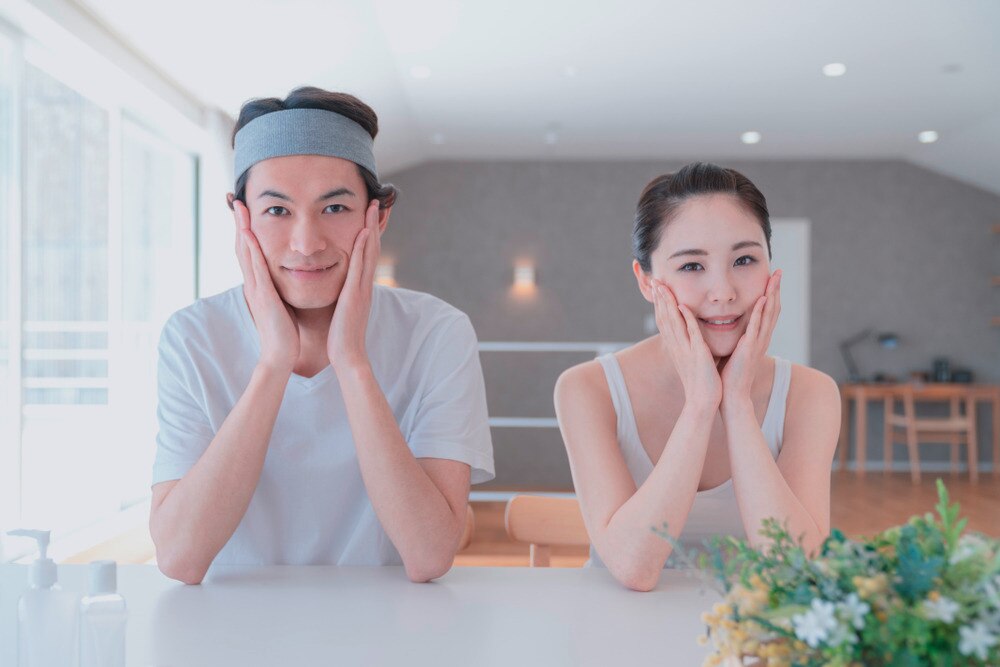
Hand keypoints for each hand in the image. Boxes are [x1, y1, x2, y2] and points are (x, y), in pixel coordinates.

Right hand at [233, 199, 298, 373]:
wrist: (281, 355)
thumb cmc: (284, 331)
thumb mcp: (280, 302)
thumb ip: (278, 288)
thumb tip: (283, 276)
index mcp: (258, 284)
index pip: (250, 251)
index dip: (246, 230)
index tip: (245, 210)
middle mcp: (253, 283)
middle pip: (242, 246)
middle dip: (239, 223)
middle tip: (235, 199)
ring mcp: (256, 289)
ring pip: (245, 253)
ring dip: (242, 229)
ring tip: (239, 208)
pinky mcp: (263, 296)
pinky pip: (256, 269)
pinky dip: (252, 250)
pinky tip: (250, 234)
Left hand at [328, 200, 380, 372]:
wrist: (347, 356)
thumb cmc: (340, 336)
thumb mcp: (342, 309)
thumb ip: (342, 295)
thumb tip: (339, 286)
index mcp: (360, 287)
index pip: (366, 255)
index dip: (370, 234)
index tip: (369, 215)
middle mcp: (364, 284)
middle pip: (373, 248)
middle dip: (375, 224)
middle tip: (377, 202)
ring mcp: (362, 288)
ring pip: (370, 252)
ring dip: (372, 228)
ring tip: (374, 207)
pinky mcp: (356, 295)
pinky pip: (360, 266)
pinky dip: (364, 248)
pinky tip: (364, 232)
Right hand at [651, 279, 722, 411]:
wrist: (702, 402)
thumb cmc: (700, 383)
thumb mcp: (691, 360)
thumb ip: (690, 346)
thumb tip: (690, 336)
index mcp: (675, 347)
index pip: (664, 321)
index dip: (660, 304)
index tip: (657, 289)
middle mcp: (677, 346)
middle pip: (664, 318)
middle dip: (660, 299)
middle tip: (654, 280)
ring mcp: (686, 350)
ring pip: (673, 322)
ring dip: (668, 304)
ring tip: (663, 287)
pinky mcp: (697, 354)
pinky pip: (691, 333)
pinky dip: (686, 319)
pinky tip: (683, 306)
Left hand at [719, 270, 781, 408]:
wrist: (730, 395)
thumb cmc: (729, 374)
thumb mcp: (734, 349)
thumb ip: (736, 337)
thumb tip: (727, 324)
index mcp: (757, 338)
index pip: (767, 312)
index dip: (770, 294)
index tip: (771, 278)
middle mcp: (761, 339)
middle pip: (772, 309)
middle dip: (775, 289)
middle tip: (778, 271)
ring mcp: (757, 343)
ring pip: (768, 315)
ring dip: (772, 295)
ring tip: (774, 278)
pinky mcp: (749, 349)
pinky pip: (756, 327)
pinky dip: (760, 312)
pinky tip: (762, 299)